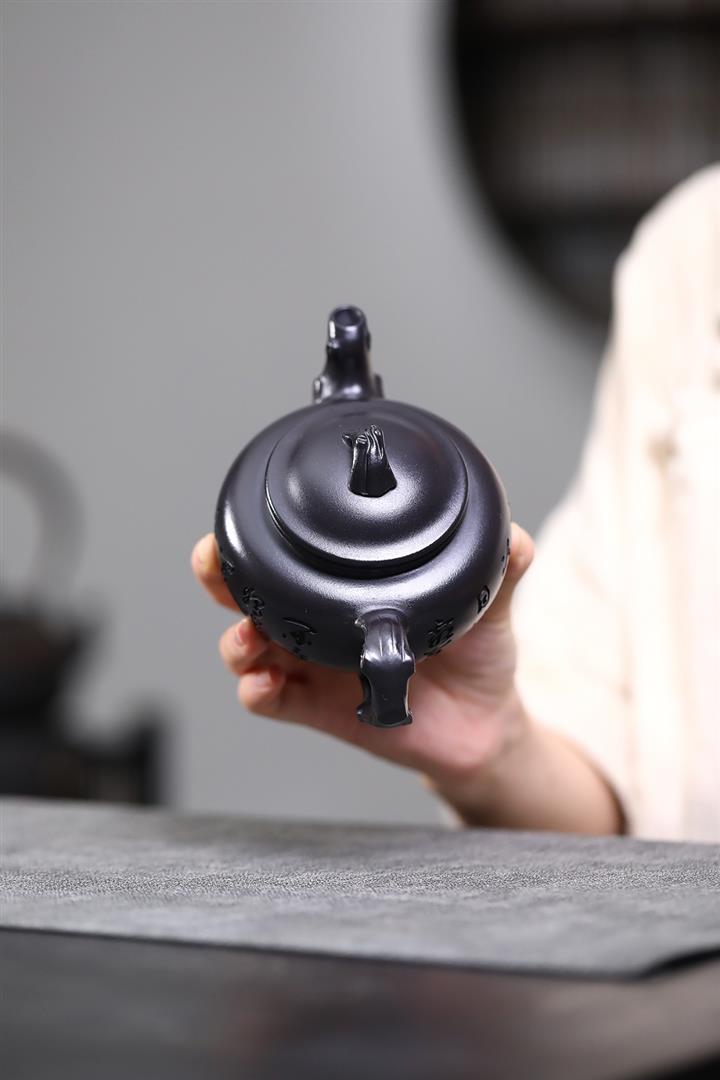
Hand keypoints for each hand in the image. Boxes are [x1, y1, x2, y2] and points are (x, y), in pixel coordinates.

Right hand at [191, 523, 534, 796]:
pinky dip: (259, 691)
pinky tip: (262, 684)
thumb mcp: (486, 605)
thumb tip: (514, 537)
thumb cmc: (477, 656)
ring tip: (247, 637)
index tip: (240, 517)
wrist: (485, 725)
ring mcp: (313, 666)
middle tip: (214, 564)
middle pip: (248, 593)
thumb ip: (497, 571)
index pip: (291, 555)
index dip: (256, 535)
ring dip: (236, 638)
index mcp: (349, 589)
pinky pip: (273, 701)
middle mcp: (320, 623)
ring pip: (249, 647)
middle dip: (220, 577)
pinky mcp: (318, 709)